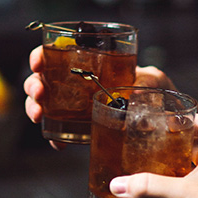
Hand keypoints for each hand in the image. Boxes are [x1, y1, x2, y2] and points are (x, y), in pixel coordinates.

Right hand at [23, 45, 175, 147]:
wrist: (164, 117)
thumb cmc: (156, 89)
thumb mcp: (152, 79)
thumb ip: (146, 81)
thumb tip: (135, 99)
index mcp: (89, 63)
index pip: (57, 54)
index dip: (41, 56)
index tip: (38, 62)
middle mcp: (76, 83)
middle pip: (43, 78)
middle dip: (33, 84)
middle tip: (39, 93)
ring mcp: (75, 106)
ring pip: (43, 103)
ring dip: (34, 107)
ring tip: (38, 115)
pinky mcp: (80, 128)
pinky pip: (60, 131)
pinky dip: (54, 136)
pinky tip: (57, 143)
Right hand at [109, 113, 197, 197]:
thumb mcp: (184, 193)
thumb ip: (148, 187)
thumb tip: (119, 184)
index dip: (188, 117)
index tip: (165, 117)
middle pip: (191, 146)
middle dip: (170, 143)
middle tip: (147, 142)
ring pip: (186, 172)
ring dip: (167, 169)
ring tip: (143, 167)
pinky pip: (182, 195)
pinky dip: (167, 193)